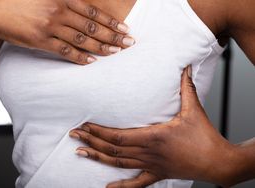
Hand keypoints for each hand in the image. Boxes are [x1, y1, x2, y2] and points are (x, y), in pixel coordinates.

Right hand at [0, 0, 133, 64]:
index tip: (125, 30)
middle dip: (113, 36)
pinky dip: (80, 57)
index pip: (94, 13)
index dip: (112, 22)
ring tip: (116, 53)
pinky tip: (92, 61)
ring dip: (101, 47)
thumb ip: (69, 2)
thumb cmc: (25, 2)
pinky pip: (65, 51)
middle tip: (129, 44)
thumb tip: (88, 10)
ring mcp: (50, 27)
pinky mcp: (41, 41)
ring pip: (82, 39)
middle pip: (93, 27)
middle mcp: (59, 12)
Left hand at [69, 65, 240, 186]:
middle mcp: (148, 153)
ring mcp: (151, 166)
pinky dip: (121, 187)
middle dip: (91, 140)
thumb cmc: (205, 136)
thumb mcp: (194, 109)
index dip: (98, 130)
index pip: (117, 135)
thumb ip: (186, 87)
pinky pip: (136, 183)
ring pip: (118, 163)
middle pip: (112, 148)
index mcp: (154, 137)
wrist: (218, 162)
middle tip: (73, 134)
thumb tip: (186, 66)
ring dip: (97, 158)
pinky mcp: (158, 174)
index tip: (84, 124)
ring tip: (79, 152)